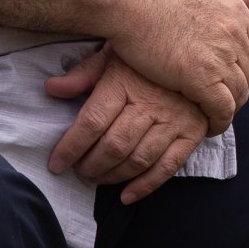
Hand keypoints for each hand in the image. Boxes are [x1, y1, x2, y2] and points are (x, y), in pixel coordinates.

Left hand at [46, 46, 208, 203]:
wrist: (197, 51)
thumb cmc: (146, 56)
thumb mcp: (114, 55)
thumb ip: (84, 74)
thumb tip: (51, 87)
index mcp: (125, 82)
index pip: (92, 121)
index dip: (71, 147)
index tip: (56, 163)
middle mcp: (150, 103)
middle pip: (114, 145)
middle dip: (90, 166)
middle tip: (78, 171)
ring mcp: (174, 120)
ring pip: (138, 159)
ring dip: (112, 176)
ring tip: (97, 178)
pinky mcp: (192, 133)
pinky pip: (168, 167)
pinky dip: (145, 186)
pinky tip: (126, 196)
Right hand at [107, 0, 248, 134]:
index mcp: (235, 10)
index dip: (246, 62)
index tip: (230, 72)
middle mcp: (235, 33)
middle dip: (237, 87)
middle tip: (219, 99)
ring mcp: (221, 56)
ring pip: (239, 94)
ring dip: (228, 108)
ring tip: (212, 116)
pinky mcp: (202, 78)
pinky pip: (222, 110)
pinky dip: (218, 122)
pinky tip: (206, 127)